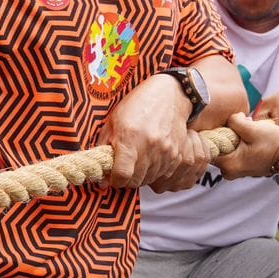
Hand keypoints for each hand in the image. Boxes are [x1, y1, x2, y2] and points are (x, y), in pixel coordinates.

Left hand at [103, 74, 204, 189]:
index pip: (122, 175)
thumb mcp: (113, 121)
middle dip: (127, 179)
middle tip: (124, 168)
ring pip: (149, 179)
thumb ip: (104, 148)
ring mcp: (165, 151)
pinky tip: (151, 158)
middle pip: (135, 180)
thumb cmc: (138, 106)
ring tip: (138, 159)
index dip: (114, 180)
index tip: (113, 177)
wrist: (170, 96)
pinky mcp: (177, 154)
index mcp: (129, 137)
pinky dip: (155, 170)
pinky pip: (162, 173)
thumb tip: (101, 176)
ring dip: (141, 175)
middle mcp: (149, 146)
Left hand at [213, 112, 278, 180]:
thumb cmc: (273, 144)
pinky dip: (234, 144)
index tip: (216, 125)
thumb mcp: (252, 128)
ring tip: (242, 130)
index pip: (207, 149)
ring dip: (229, 138)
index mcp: (229, 164)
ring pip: (223, 150)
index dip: (209, 135)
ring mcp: (234, 171)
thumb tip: (228, 119)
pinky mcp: (240, 167)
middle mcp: (228, 172)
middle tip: (233, 125)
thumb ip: (234, 121)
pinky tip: (244, 137)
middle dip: (221, 135)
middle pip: (214, 150)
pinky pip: (230, 153)